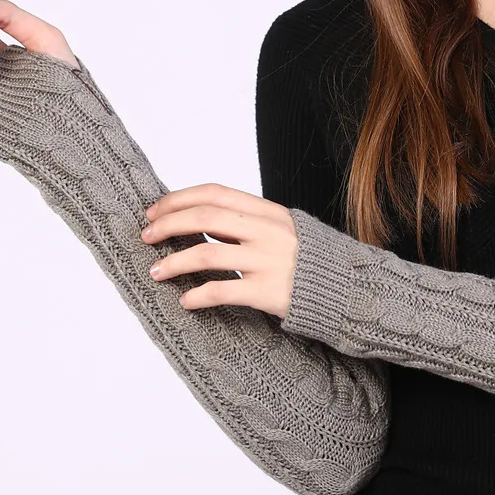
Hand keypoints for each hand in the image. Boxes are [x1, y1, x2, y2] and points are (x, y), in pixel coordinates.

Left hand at [140, 182, 298, 319]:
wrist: (348, 289)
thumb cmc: (310, 260)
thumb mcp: (283, 229)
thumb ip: (247, 223)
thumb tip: (200, 219)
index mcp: (268, 211)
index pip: (215, 193)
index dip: (179, 199)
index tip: (155, 210)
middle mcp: (267, 232)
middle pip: (205, 218)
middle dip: (169, 225)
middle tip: (147, 237)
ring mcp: (267, 261)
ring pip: (207, 254)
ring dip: (174, 262)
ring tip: (156, 272)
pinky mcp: (268, 292)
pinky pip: (222, 291)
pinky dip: (198, 295)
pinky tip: (185, 300)